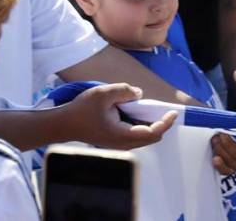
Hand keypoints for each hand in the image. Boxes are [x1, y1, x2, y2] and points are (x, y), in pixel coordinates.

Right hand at [59, 83, 176, 149]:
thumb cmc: (81, 110)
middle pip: (152, 137)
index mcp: (122, 135)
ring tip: (151, 108)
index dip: (165, 122)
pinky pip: (135, 135)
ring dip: (151, 124)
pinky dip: (141, 125)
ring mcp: (118, 144)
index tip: (173, 112)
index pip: (152, 133)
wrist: (61, 124)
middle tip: (166, 109)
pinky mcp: (114, 141)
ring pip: (144, 137)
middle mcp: (122, 144)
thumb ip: (124, 91)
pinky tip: (138, 112)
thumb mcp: (104, 93)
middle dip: (161, 123)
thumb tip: (139, 94)